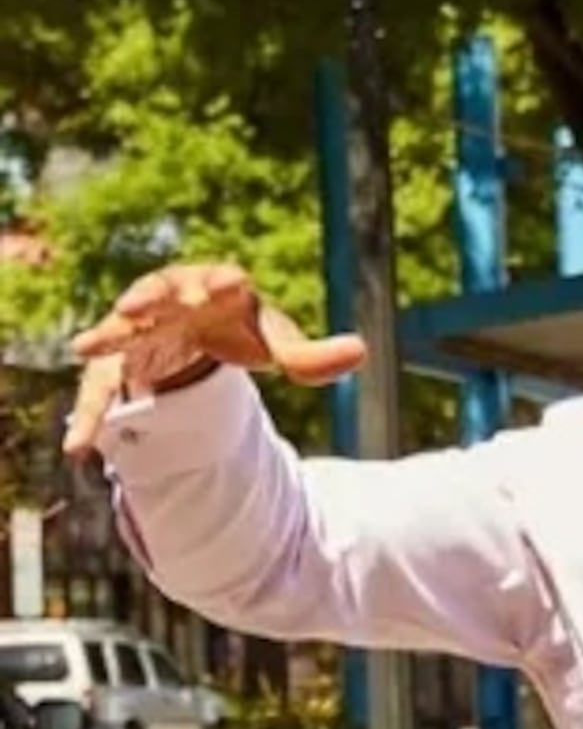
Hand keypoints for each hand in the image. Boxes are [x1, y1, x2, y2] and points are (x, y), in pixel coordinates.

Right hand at [61, 263, 366, 457]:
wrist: (192, 329)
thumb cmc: (236, 327)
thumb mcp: (273, 342)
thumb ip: (309, 355)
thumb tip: (360, 352)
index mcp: (214, 291)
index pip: (219, 282)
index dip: (221, 282)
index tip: (229, 282)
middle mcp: (169, 302)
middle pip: (158, 293)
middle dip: (149, 296)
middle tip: (138, 303)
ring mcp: (137, 331)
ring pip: (119, 331)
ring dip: (106, 335)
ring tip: (85, 346)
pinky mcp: (116, 363)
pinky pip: (100, 390)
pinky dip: (91, 417)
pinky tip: (77, 447)